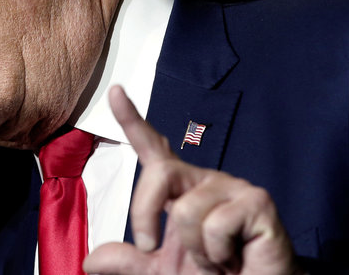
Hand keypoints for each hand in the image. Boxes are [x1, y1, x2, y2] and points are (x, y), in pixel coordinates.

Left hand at [83, 85, 301, 274]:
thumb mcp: (161, 272)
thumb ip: (129, 261)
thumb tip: (91, 261)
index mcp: (180, 189)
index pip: (153, 147)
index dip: (132, 119)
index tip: (115, 92)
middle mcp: (204, 180)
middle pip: (161, 172)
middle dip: (145, 212)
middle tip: (151, 247)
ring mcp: (232, 188)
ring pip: (188, 210)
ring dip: (195, 251)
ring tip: (217, 258)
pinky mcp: (257, 202)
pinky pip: (217, 225)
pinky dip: (218, 253)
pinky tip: (234, 257)